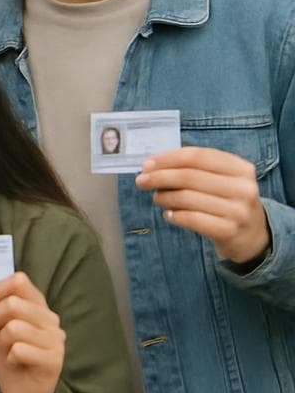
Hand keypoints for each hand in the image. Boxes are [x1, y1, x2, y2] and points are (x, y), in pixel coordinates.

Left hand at [0, 272, 64, 392]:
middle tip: (0, 337)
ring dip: (3, 342)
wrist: (20, 390)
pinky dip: (10, 357)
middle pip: (14, 304)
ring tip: (10, 351)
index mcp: (38, 306)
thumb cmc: (8, 354)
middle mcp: (51, 319)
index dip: (1, 288)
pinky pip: (19, 349)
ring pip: (14, 328)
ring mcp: (56, 340)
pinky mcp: (55, 360)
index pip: (21, 281)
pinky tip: (17, 363)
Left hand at [136, 146, 270, 264]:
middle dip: (159, 177)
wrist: (252, 235)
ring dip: (164, 197)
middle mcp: (243, 188)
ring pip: (187, 198)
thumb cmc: (226, 200)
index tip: (146, 164)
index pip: (197, 156)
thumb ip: (193, 168)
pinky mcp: (229, 230)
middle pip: (189, 176)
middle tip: (141, 181)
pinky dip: (174, 215)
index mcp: (240, 168)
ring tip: (157, 198)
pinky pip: (191, 219)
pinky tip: (169, 215)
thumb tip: (151, 165)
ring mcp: (238, 211)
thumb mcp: (220, 179)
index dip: (168, 158)